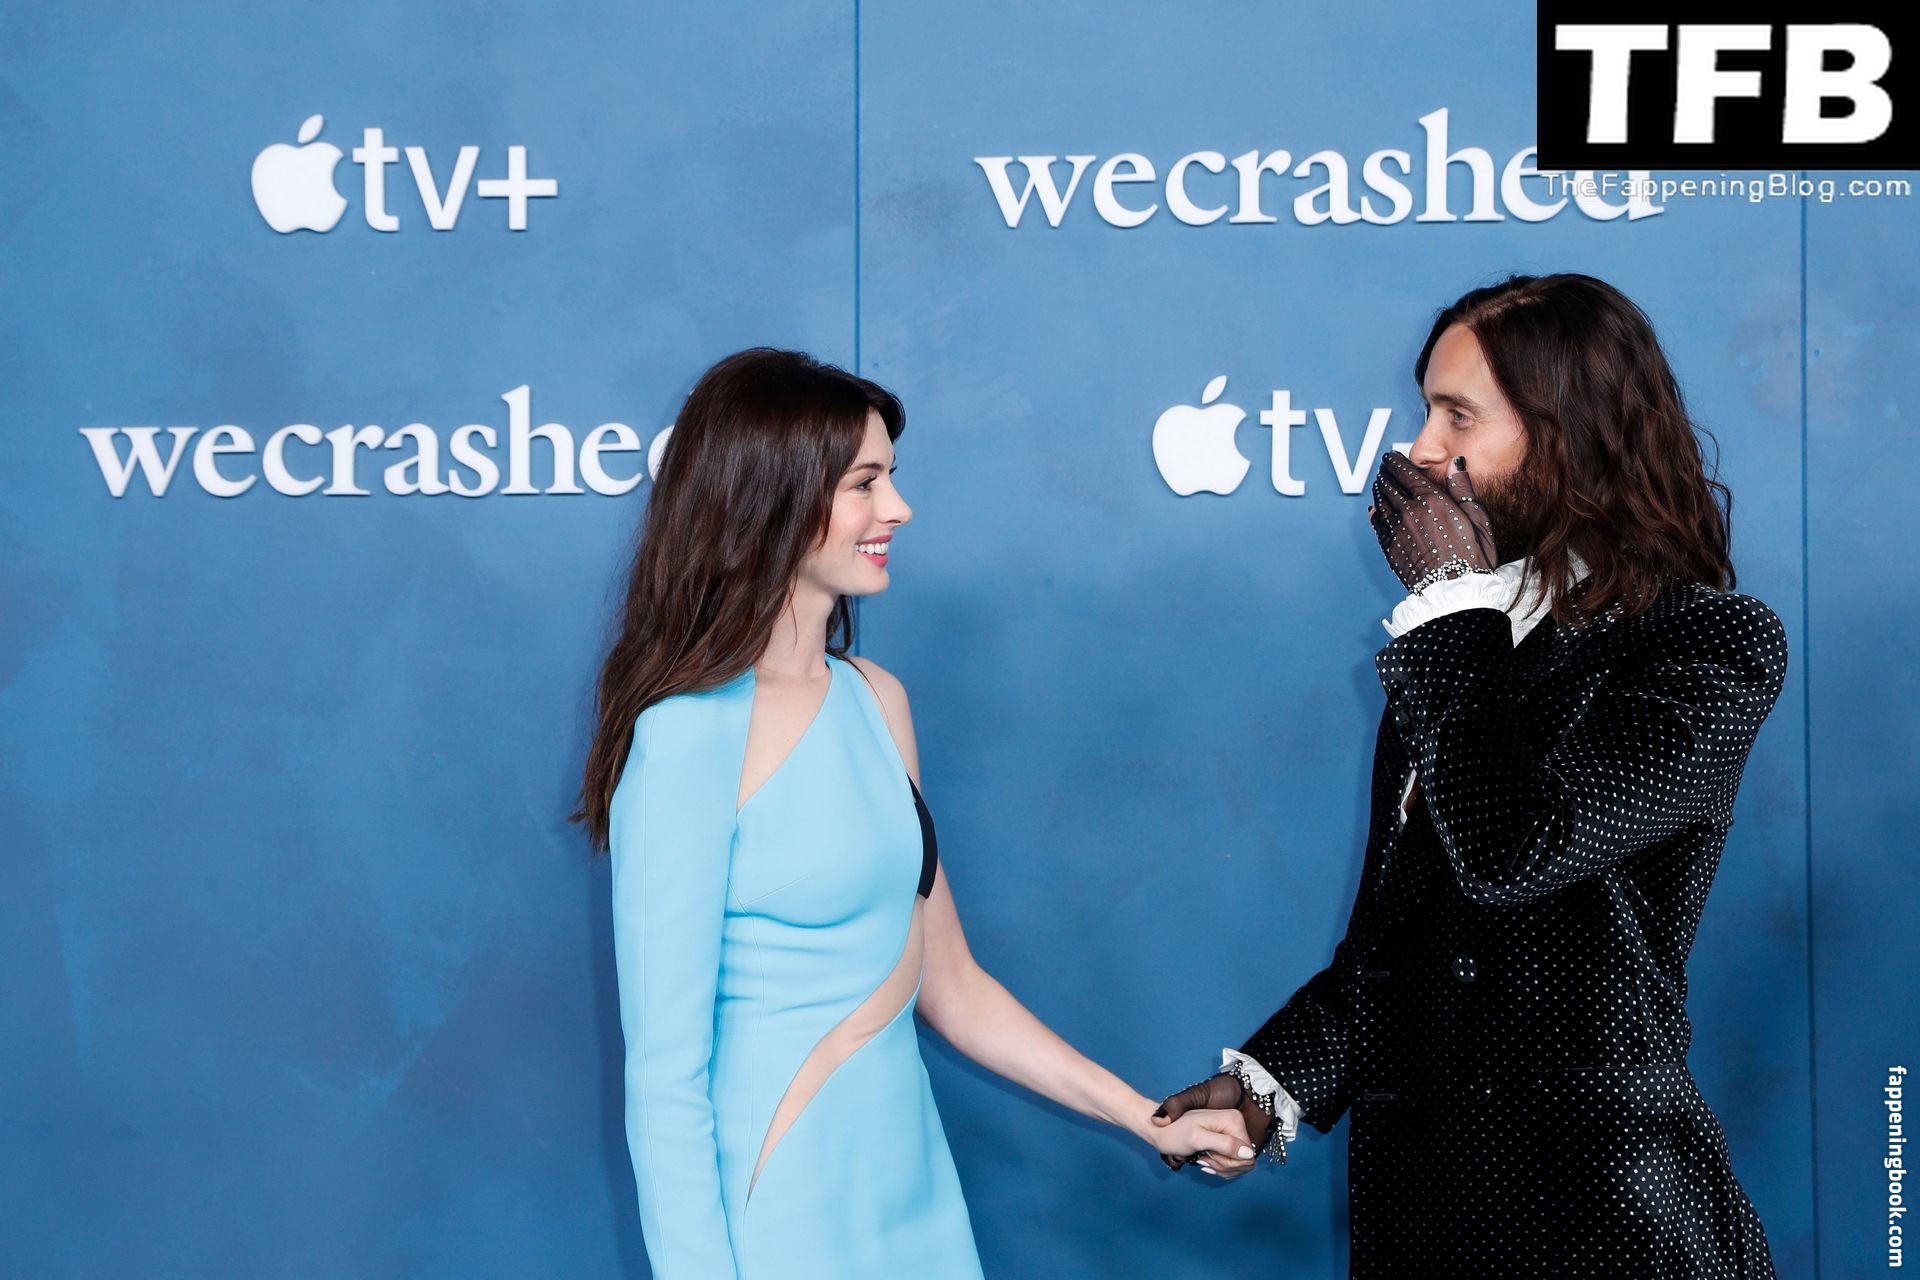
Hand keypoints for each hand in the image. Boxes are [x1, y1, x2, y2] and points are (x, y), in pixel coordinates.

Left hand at [1146, 1105, 1254, 1176]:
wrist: (1162, 1130)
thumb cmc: (1175, 1134)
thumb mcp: (1197, 1139)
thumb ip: (1224, 1144)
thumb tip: (1248, 1153)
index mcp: (1233, 1119)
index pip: (1246, 1154)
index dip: (1229, 1161)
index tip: (1209, 1155)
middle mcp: (1236, 1124)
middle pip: (1245, 1160)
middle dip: (1224, 1165)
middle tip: (1204, 1159)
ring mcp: (1232, 1133)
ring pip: (1239, 1164)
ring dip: (1220, 1167)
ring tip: (1203, 1158)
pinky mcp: (1228, 1142)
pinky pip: (1233, 1164)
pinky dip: (1219, 1167)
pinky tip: (1206, 1160)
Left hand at [1367, 451, 1497, 593]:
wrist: (1455, 592)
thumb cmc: (1472, 558)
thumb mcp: (1477, 518)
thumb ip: (1463, 488)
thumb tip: (1456, 463)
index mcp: (1432, 501)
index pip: (1404, 472)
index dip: (1394, 461)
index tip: (1391, 456)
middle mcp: (1409, 512)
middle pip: (1387, 484)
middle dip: (1384, 473)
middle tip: (1383, 468)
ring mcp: (1396, 531)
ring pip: (1379, 501)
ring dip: (1378, 489)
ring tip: (1379, 483)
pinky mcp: (1389, 548)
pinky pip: (1377, 523)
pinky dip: (1375, 511)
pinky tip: (1375, 508)